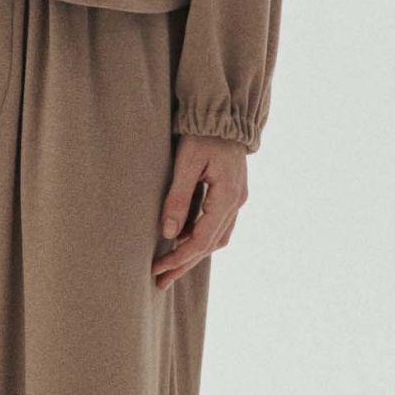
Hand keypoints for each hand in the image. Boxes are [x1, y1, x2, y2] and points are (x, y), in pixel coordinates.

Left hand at [153, 133, 247, 287]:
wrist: (223, 113)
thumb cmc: (203, 134)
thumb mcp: (186, 163)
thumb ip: (178, 197)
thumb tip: (169, 233)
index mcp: (227, 196)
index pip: (203, 239)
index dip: (180, 258)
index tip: (158, 269)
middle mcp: (236, 202)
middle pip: (210, 244)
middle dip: (184, 264)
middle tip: (160, 282)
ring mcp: (236, 199)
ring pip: (216, 237)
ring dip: (193, 254)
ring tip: (169, 268)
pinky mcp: (231, 194)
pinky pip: (217, 224)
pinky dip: (199, 237)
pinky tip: (182, 242)